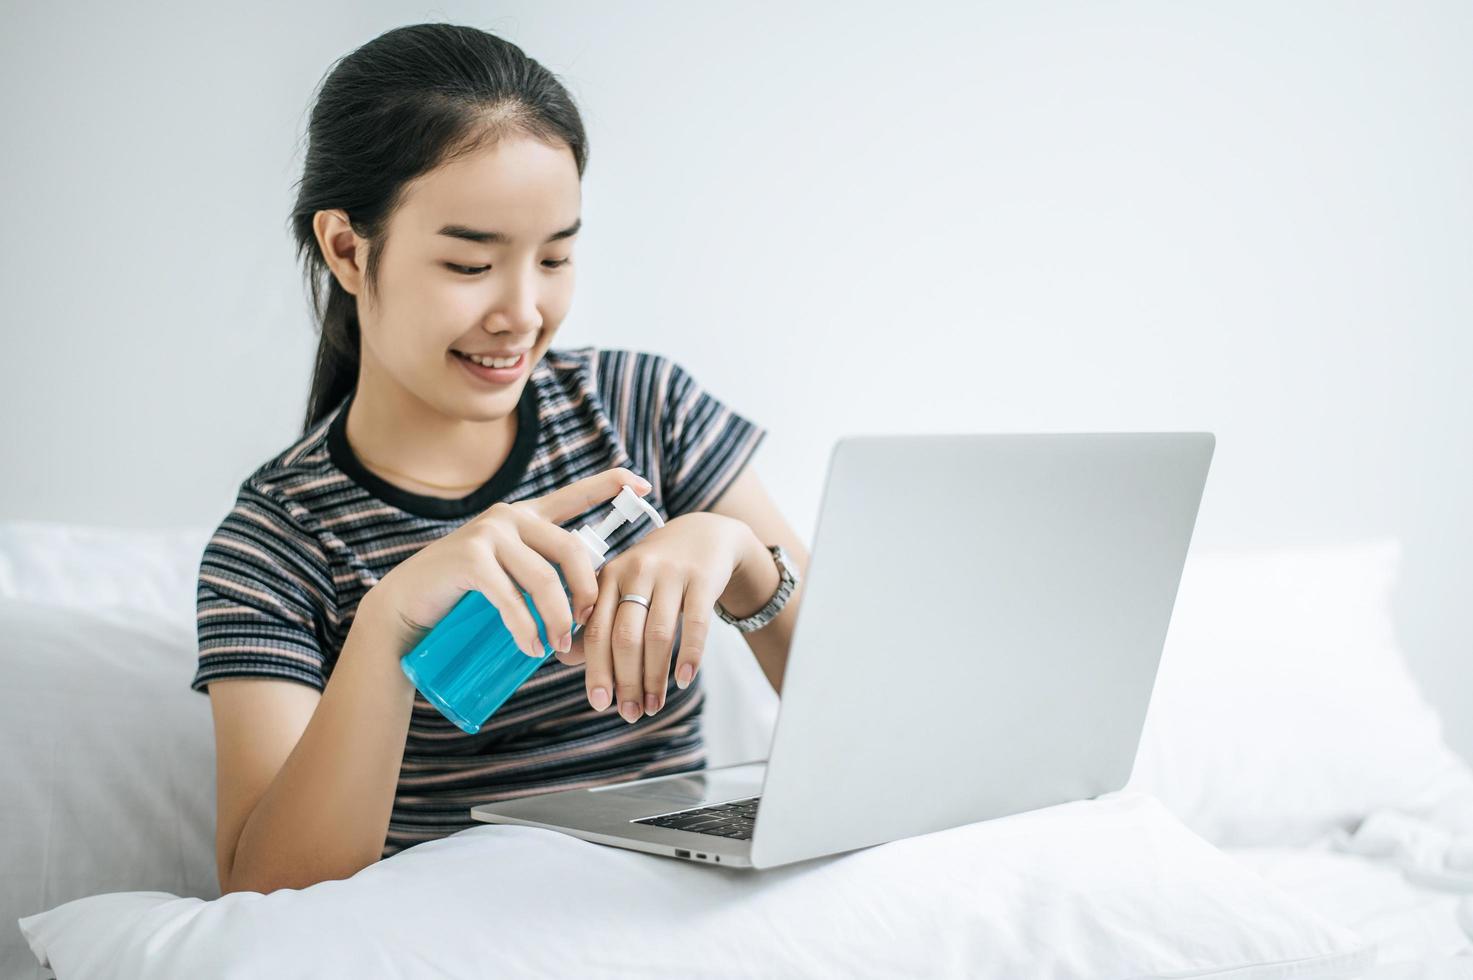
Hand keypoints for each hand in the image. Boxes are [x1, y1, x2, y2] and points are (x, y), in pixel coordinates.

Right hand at [364, 467, 654, 661]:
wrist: (406, 611)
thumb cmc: (463, 599)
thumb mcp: (509, 579)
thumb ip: (542, 580)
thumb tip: (588, 614)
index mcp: (525, 518)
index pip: (574, 495)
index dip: (610, 484)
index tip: (644, 485)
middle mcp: (509, 518)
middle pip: (571, 549)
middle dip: (587, 591)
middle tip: (586, 625)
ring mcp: (488, 535)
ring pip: (544, 578)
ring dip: (558, 619)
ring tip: (558, 647)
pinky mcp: (469, 559)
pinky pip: (511, 596)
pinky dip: (526, 626)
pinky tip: (533, 647)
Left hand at [557, 512, 749, 722]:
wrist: (703, 534)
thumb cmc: (654, 571)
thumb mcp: (621, 585)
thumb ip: (597, 618)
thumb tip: (567, 659)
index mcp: (607, 576)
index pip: (595, 630)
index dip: (596, 670)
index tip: (600, 704)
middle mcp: (635, 571)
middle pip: (625, 637)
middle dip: (626, 681)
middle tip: (630, 713)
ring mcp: (670, 573)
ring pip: (657, 635)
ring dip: (655, 677)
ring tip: (654, 706)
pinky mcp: (702, 578)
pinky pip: (694, 623)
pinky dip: (689, 656)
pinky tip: (683, 679)